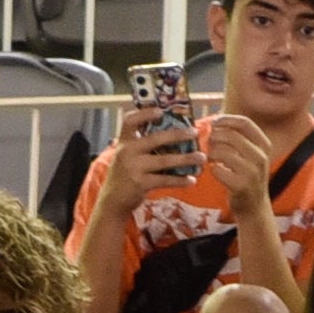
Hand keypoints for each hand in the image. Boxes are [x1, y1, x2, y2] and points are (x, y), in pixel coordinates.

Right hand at [96, 101, 204, 216]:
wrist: (112, 201)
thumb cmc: (124, 175)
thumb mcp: (126, 156)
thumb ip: (141, 146)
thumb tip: (172, 135)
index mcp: (123, 142)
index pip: (129, 121)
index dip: (145, 114)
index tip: (161, 111)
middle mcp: (127, 152)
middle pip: (155, 138)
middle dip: (178, 135)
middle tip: (194, 132)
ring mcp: (133, 168)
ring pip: (164, 160)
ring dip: (185, 159)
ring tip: (201, 158)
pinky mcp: (140, 184)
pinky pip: (165, 180)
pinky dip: (180, 180)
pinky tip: (191, 180)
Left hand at [204, 114, 276, 210]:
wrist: (254, 206)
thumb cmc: (247, 175)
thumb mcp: (251, 154)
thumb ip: (238, 138)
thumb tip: (214, 121)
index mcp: (264, 145)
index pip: (245, 123)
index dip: (227, 119)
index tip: (214, 122)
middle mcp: (261, 157)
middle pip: (231, 136)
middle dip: (215, 137)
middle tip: (208, 143)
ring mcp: (252, 172)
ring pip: (222, 152)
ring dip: (211, 153)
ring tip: (210, 157)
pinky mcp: (240, 186)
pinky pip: (217, 170)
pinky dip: (212, 169)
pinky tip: (216, 171)